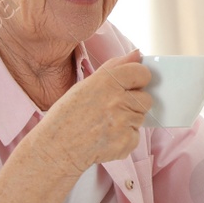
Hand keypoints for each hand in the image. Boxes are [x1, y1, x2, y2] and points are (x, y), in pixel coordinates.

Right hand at [31, 49, 150, 174]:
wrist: (57, 149)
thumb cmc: (68, 116)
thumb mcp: (85, 85)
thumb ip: (114, 67)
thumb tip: (137, 54)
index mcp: (106, 82)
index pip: (142, 73)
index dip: (138, 79)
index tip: (132, 84)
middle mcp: (117, 100)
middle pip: (146, 98)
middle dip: (134, 103)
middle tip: (112, 109)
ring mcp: (123, 122)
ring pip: (140, 117)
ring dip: (128, 121)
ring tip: (105, 125)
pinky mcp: (127, 141)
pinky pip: (135, 136)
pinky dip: (124, 138)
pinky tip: (106, 138)